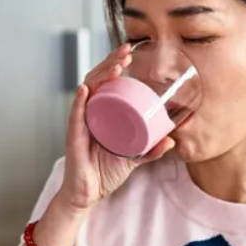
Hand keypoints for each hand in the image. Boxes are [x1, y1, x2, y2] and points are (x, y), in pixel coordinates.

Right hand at [56, 44, 176, 213]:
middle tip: (126, 52)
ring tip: (116, 66)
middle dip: (111, 62)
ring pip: (88, 90)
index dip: (116, 65)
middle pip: (97, 79)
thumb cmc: (105, 172)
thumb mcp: (134, 159)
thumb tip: (172, 141)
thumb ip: (151, 150)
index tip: (130, 54)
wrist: (89, 193)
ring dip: (101, 75)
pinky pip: (76, 114)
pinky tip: (86, 89)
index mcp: (102, 113)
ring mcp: (80, 122)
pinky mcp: (74, 135)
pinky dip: (80, 101)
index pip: (107, 82)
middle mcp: (90, 112)